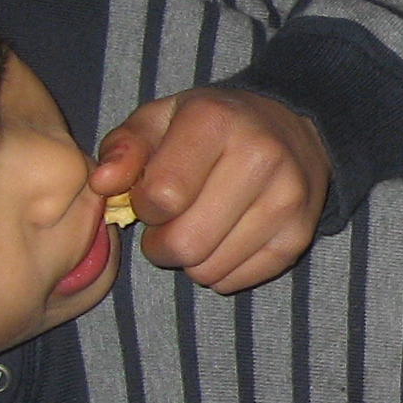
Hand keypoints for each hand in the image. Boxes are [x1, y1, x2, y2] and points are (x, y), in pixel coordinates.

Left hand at [92, 87, 330, 293]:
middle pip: (185, 242)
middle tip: (168, 226)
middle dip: (162, 244)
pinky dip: (219, 271)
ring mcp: (287, 198)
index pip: (161, 197)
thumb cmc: (210, 127)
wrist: (290, 129)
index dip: (144, 206)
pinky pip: (238, 281)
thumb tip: (102, 184)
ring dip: (190, 260)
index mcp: (216, 120)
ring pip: (210, 268)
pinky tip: (223, 241)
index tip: (152, 196)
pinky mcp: (300, 234)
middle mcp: (260, 156)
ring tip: (197, 229)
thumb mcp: (159, 120)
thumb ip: (123, 149)